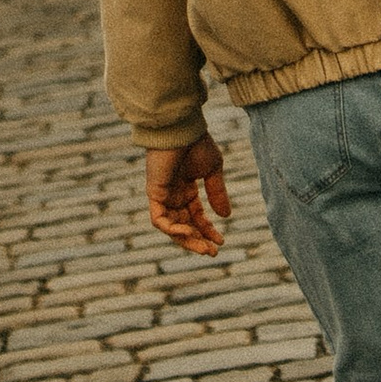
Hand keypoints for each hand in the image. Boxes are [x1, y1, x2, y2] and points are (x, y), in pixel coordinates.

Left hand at [145, 138, 230, 255]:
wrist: (182, 128)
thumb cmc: (197, 144)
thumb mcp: (212, 171)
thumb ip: (217, 193)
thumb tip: (226, 217)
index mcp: (185, 189)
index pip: (195, 217)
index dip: (207, 230)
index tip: (221, 242)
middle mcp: (172, 195)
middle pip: (183, 226)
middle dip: (198, 241)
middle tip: (212, 252)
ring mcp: (162, 196)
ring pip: (171, 228)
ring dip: (187, 240)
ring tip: (204, 248)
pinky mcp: (154, 194)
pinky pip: (159, 220)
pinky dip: (172, 230)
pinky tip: (189, 232)